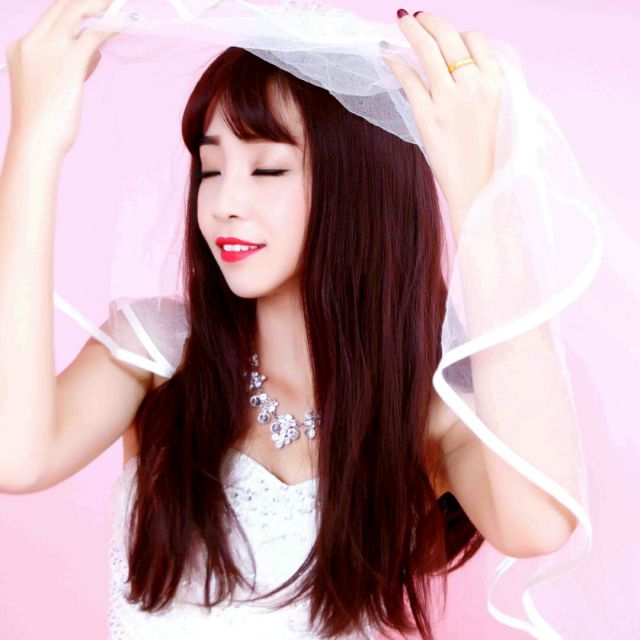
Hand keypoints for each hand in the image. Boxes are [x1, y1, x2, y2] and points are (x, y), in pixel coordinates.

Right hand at [4, 0, 118, 157]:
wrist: (35, 141)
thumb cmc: (44, 123)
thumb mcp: (50, 87)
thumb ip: (68, 65)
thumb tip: (91, 52)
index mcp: (21, 47)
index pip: (49, 18)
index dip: (73, 8)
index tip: (92, 7)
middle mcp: (31, 43)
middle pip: (62, 7)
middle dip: (87, 0)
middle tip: (109, 0)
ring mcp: (49, 50)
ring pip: (77, 12)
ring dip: (100, 6)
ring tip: (119, 5)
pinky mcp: (69, 63)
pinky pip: (94, 35)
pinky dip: (111, 26)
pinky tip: (124, 23)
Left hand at [382, 11, 503, 221]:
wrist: (474, 183)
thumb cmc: (480, 148)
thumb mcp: (490, 107)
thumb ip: (475, 79)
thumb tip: (449, 55)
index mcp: (494, 81)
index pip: (475, 39)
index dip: (457, 32)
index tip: (443, 32)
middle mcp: (473, 85)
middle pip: (449, 37)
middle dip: (430, 20)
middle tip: (416, 17)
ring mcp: (449, 99)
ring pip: (427, 51)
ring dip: (412, 30)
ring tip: (402, 21)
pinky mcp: (427, 115)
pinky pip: (409, 79)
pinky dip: (396, 63)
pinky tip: (388, 54)